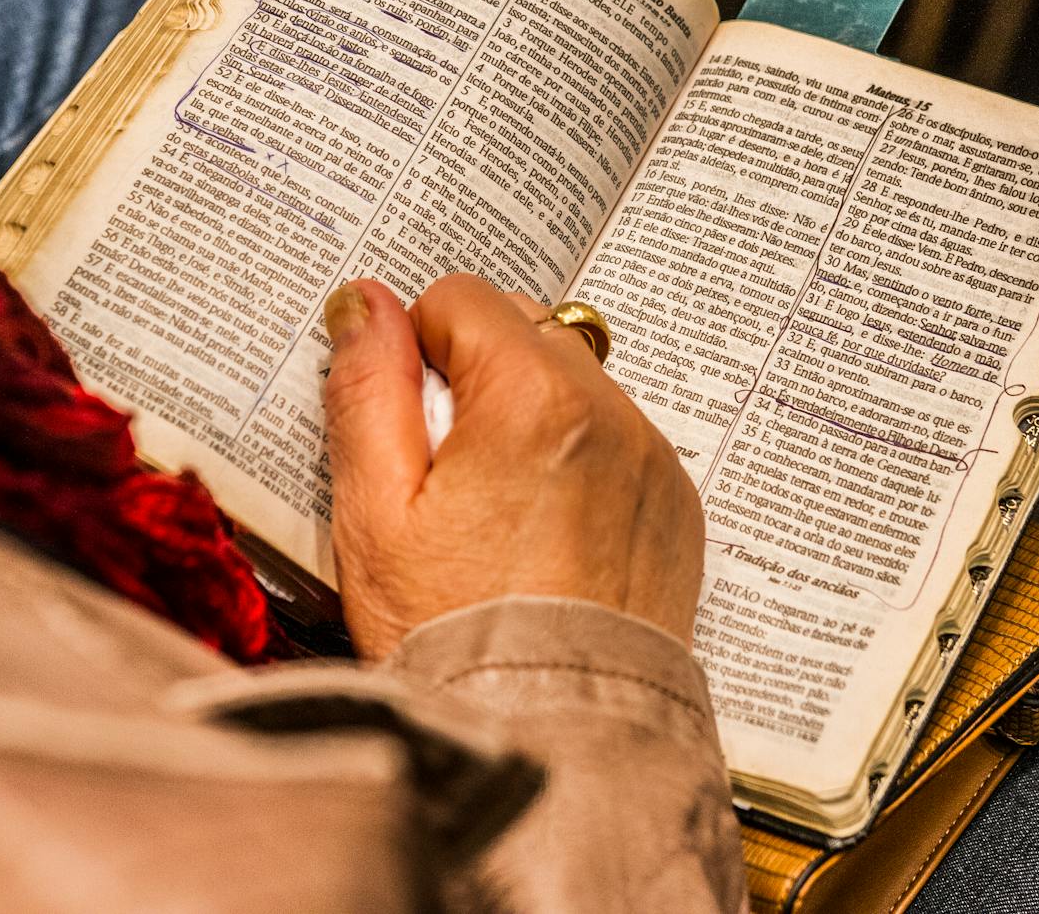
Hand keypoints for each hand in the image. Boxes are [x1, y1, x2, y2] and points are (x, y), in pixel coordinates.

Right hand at [322, 274, 703, 659]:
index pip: (461, 298)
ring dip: (528, 417)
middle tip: (443, 473)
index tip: (406, 426)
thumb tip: (364, 301)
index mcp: (533, 397)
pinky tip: (541, 535)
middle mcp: (610, 413)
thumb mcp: (375, 509)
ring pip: (572, 384)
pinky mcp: (674, 507)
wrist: (550, 739)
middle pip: (524, 330)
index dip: (417, 351)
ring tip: (492, 512)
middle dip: (475, 376)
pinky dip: (577, 462)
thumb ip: (368, 388)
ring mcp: (651, 460)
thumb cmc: (450, 634)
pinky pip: (617, 442)